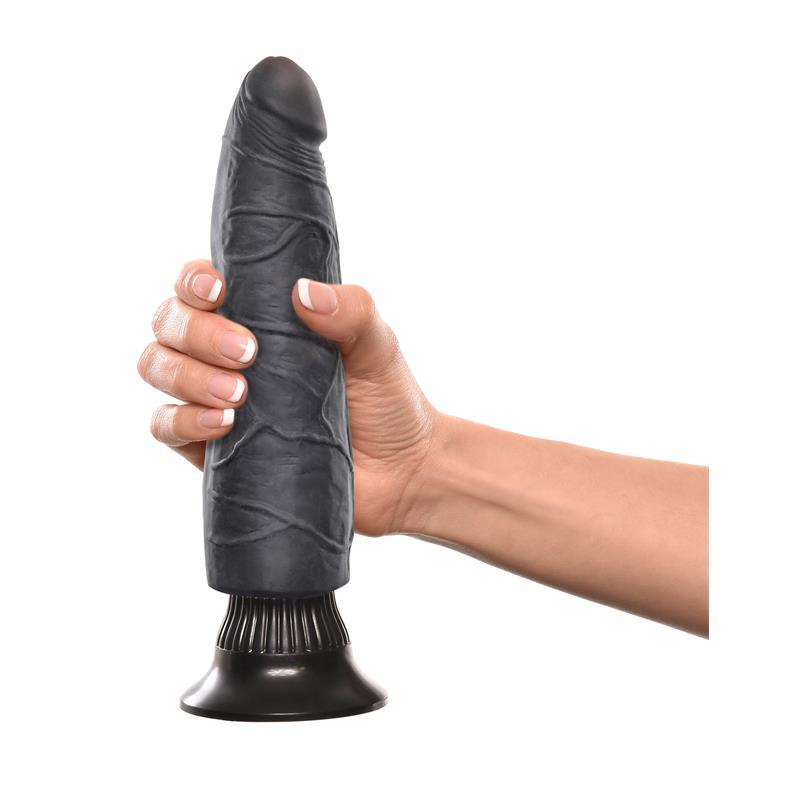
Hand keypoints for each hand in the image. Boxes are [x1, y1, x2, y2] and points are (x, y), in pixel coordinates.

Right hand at [138, 260, 437, 535]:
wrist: (400, 471)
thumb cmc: (387, 400)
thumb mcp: (377, 346)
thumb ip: (352, 310)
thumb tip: (303, 292)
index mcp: (259, 318)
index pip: (199, 286)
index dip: (193, 281)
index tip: (219, 290)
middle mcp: (225, 354)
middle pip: (169, 325)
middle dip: (197, 332)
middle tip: (247, 353)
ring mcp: (214, 400)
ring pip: (158, 369)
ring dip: (186, 375)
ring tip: (239, 393)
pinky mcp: (213, 449)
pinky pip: (165, 427)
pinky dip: (182, 420)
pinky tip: (222, 423)